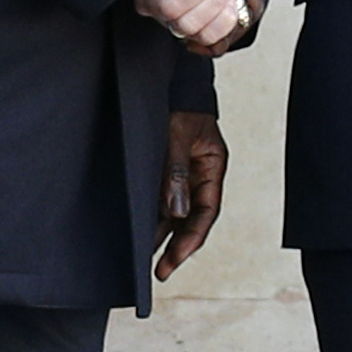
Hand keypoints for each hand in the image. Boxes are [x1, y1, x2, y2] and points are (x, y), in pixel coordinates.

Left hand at [156, 108, 230, 278]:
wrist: (170, 79)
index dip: (191, 239)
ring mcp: (184, 174)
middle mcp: (201, 175)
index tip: (173, 260)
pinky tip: (139, 232)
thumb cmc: (178, 103)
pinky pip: (161, 200)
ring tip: (144, 260)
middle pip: (192, 219)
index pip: (206, 212)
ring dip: (162, 235)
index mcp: (213, 166)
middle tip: (158, 272)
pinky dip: (152, 217)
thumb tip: (175, 211)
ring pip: (175, 213)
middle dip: (176, 247)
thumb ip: (176, 171)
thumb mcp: (178, 135)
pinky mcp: (165, 170)